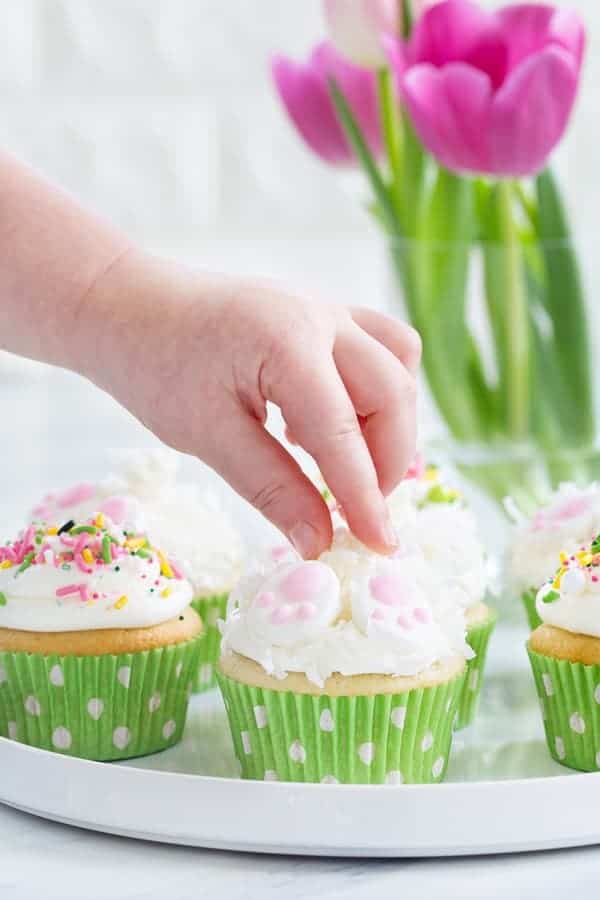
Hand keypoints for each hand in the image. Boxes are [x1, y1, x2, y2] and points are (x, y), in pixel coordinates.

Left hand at [79, 251, 420, 558]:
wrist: (129, 307)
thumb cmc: (155, 366)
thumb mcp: (207, 435)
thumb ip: (271, 486)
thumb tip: (320, 542)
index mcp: (288, 344)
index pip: (343, 435)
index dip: (365, 497)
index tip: (380, 546)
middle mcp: (321, 317)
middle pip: (393, 394)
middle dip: (387, 462)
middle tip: (359, 511)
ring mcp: (327, 309)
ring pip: (397, 365)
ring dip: (389, 423)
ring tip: (349, 465)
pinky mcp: (323, 314)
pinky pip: (381, 347)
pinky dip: (375, 392)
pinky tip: (329, 424)